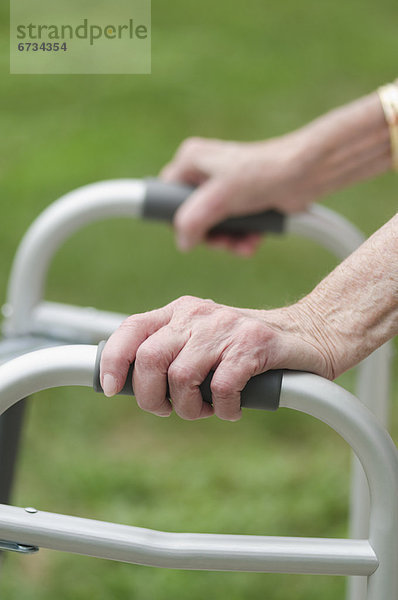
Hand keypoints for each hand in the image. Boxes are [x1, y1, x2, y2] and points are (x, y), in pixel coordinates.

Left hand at [100, 295, 333, 421]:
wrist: (309, 333)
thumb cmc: (248, 348)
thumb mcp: (203, 341)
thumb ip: (172, 354)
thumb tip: (131, 386)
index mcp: (180, 311)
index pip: (132, 328)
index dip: (114, 360)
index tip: (111, 389)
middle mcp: (198, 314)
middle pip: (149, 358)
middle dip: (151, 397)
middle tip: (170, 410)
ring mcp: (226, 327)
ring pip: (181, 377)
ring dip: (189, 408)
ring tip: (206, 410)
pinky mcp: (253, 344)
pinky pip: (221, 388)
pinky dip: (224, 409)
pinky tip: (234, 408)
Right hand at [160, 134, 315, 253]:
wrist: (307, 173)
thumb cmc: (264, 173)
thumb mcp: (221, 196)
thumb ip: (194, 220)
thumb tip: (183, 243)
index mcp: (191, 161)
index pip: (166, 196)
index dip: (176, 220)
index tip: (192, 233)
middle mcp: (204, 174)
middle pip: (192, 218)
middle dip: (210, 236)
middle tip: (223, 242)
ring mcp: (224, 189)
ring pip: (213, 227)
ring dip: (228, 241)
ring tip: (243, 244)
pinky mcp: (242, 202)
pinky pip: (232, 228)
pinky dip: (242, 238)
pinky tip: (253, 241)